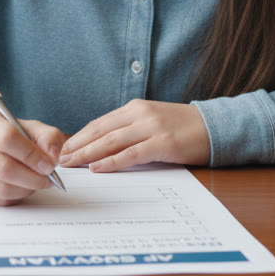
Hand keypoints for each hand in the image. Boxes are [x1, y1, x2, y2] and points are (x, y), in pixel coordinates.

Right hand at [0, 109, 65, 205]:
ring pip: (1, 188)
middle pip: (4, 168)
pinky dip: (14, 198)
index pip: (8, 138)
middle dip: (33, 178)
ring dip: (25, 190)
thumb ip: (47, 136)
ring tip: (35, 183)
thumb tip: (52, 156)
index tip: (49, 165)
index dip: (32, 155)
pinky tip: (19, 188)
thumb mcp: (28, 128)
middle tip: (47, 179)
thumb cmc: (5, 136)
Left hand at [59, 100, 209, 171]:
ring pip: (111, 140)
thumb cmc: (183, 128)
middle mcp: (140, 114)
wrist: (216, 126)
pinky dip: (112, 161)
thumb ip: (130, 129)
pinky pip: (132, 153)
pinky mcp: (163, 143)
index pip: (100, 122)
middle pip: (101, 130)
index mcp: (135, 108)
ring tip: (71, 163)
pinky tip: (98, 167)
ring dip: (88, 153)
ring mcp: (151, 127)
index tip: (63, 148)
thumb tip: (103, 146)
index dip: (79, 136)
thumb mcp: (152, 122)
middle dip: (78, 145)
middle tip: (58, 158)